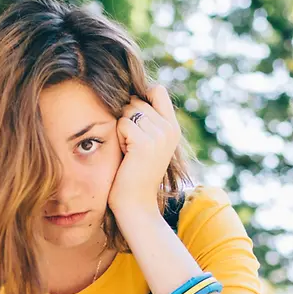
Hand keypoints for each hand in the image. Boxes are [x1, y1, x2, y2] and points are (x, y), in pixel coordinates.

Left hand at [107, 84, 180, 216]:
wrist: (136, 203)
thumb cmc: (135, 173)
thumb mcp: (148, 142)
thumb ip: (147, 118)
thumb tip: (131, 93)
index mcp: (173, 127)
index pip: (157, 90)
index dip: (141, 96)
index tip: (133, 117)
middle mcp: (170, 129)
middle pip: (137, 100)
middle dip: (128, 119)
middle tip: (132, 145)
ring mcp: (160, 135)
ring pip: (128, 111)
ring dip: (122, 129)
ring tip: (130, 151)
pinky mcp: (145, 142)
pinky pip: (122, 124)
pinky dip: (119, 138)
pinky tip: (127, 155)